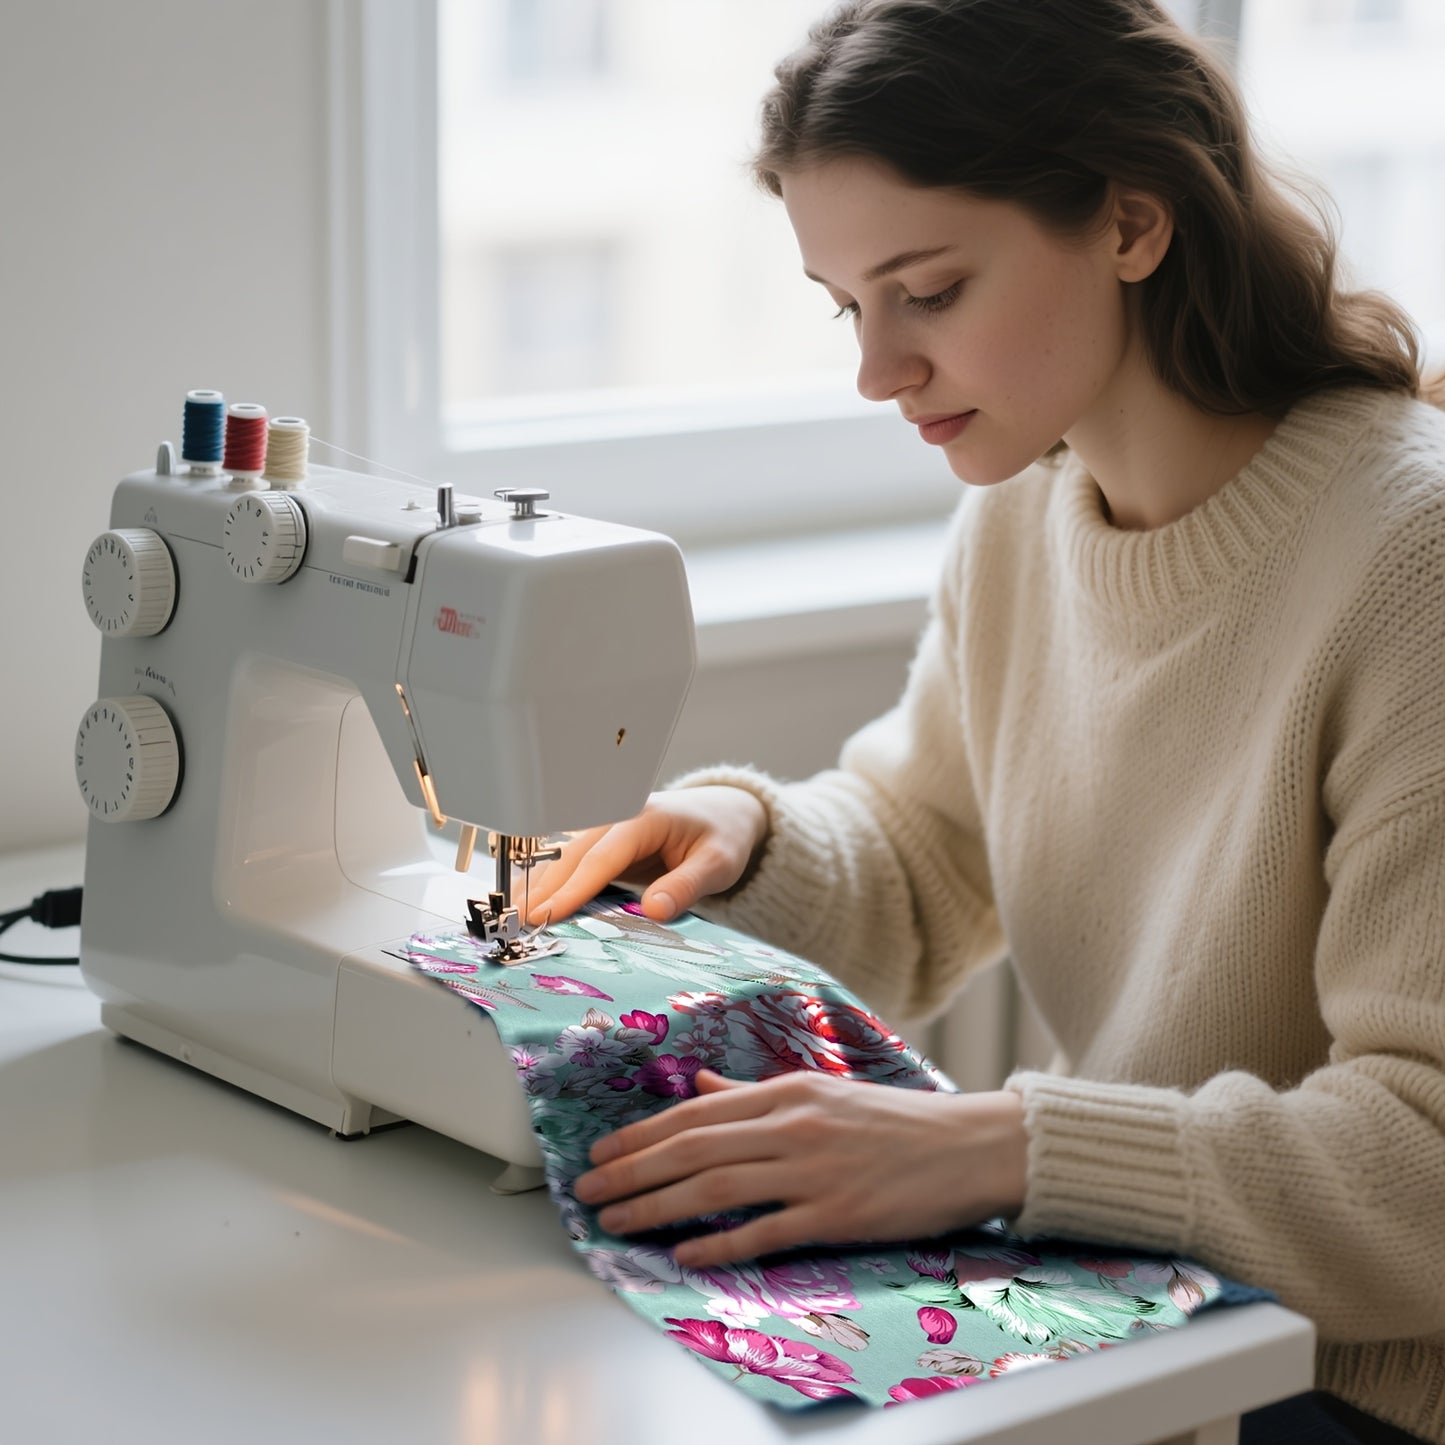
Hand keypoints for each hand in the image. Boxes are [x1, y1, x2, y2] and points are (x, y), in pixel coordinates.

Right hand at [524, 786, 768, 926]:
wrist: (724, 814)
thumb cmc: (722, 835)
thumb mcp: (718, 862)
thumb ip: (687, 885)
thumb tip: (653, 910)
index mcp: (643, 817)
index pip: (601, 856)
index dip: (572, 887)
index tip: (547, 913)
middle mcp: (617, 818)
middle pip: (571, 855)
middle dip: (542, 889)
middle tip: (515, 923)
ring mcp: (607, 830)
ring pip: (565, 858)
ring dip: (539, 886)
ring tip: (512, 919)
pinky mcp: (604, 846)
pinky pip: (573, 865)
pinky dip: (552, 884)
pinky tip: (533, 907)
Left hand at [573, 1071, 1028, 1267]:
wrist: (967, 1146)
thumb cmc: (893, 1122)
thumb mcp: (821, 1093)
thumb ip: (755, 1093)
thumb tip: (701, 1086)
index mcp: (787, 1092)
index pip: (695, 1113)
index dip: (641, 1135)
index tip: (602, 1151)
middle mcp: (792, 1125)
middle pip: (692, 1149)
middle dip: (631, 1171)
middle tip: (587, 1191)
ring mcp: (813, 1171)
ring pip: (716, 1188)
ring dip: (657, 1206)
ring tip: (616, 1221)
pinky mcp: (836, 1213)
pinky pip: (765, 1231)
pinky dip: (720, 1244)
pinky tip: (685, 1253)